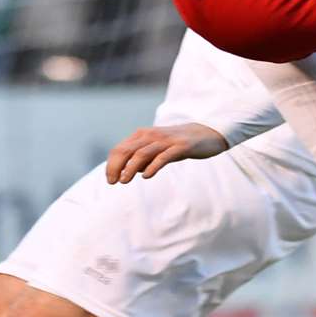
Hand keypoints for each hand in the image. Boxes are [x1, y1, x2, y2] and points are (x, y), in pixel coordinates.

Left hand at [105, 123, 227, 183]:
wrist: (205, 134)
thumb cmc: (177, 144)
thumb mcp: (157, 150)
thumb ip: (143, 159)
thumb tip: (130, 171)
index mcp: (142, 135)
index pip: (120, 149)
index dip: (112, 165)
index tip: (110, 180)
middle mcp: (151, 135)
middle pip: (127, 150)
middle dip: (116, 167)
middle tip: (113, 182)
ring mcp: (166, 140)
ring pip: (142, 153)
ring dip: (130, 168)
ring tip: (124, 181)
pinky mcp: (180, 147)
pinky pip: (163, 156)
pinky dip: (152, 166)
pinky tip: (146, 176)